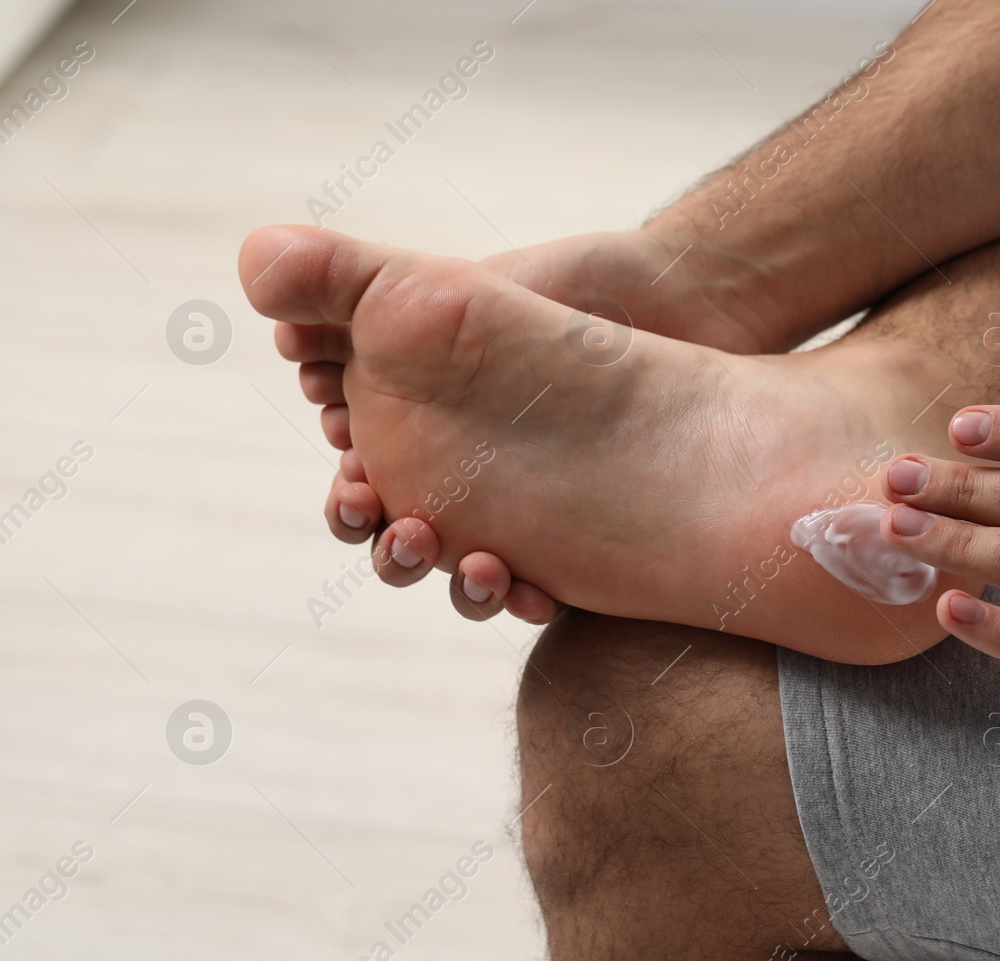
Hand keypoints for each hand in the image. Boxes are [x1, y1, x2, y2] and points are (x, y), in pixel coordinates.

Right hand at [285, 228, 779, 623]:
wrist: (687, 304)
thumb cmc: (573, 290)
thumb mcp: (453, 280)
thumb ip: (357, 288)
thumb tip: (258, 270)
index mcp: (426, 419)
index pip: (365, 472)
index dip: (350, 486)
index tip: (352, 483)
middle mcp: (468, 468)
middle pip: (402, 530)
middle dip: (386, 542)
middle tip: (400, 529)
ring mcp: (526, 504)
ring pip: (465, 567)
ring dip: (451, 580)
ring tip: (473, 564)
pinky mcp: (583, 535)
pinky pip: (541, 587)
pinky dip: (527, 597)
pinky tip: (535, 592)